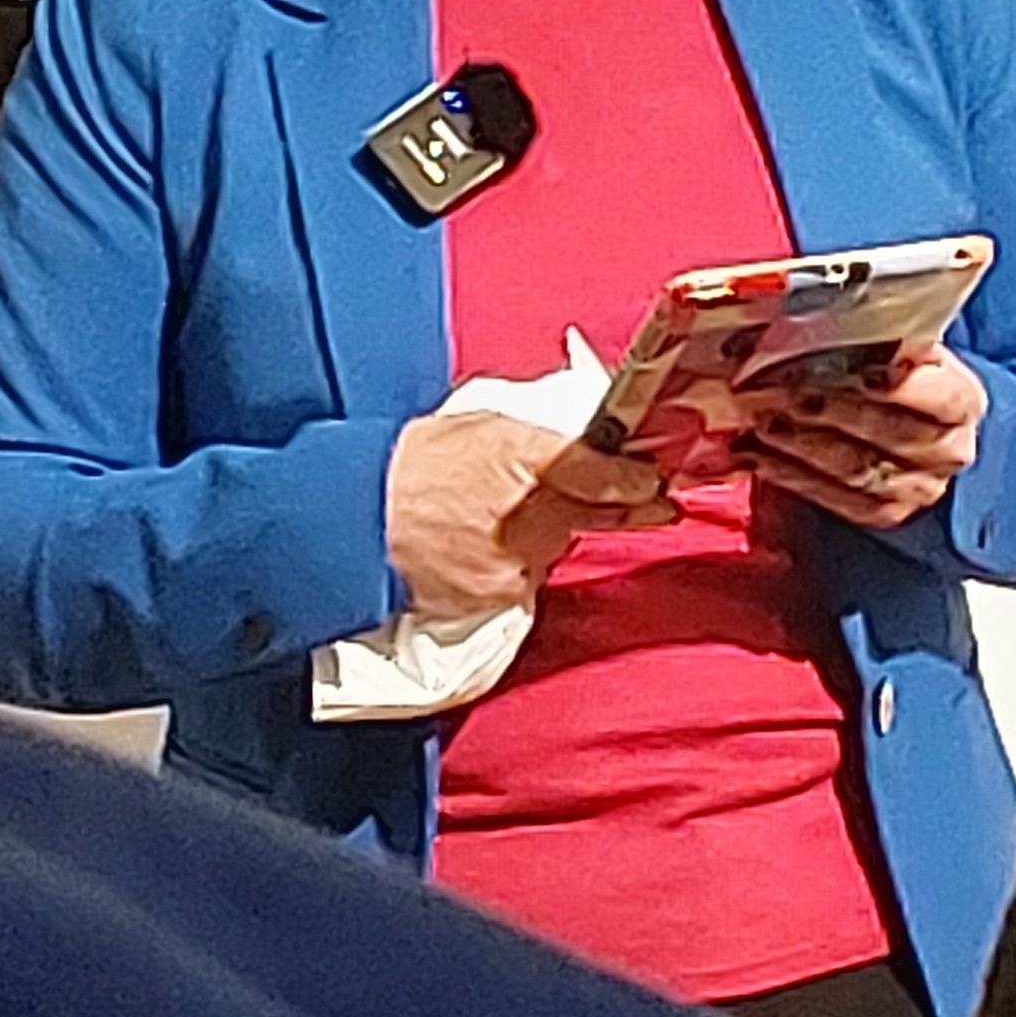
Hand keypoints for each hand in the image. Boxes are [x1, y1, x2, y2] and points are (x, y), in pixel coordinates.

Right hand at [384, 407, 666, 620]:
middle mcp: (517, 507)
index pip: (588, 465)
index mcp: (510, 451)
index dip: (628, 478)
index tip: (653, 480)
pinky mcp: (496, 593)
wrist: (357, 516)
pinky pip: (528, 576)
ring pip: (558, 545)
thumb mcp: (479, 423)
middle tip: (658, 504)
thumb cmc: (416, 462)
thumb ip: (535, 435)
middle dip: (629, 508)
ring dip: (556, 534)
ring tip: (516, 517)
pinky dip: (521, 563)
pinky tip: (492, 546)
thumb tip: (586, 441)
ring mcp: (509, 556)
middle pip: (590, 511)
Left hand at [738, 347, 985, 532]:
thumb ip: (876, 338)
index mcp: (962, 400)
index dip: (897, 383)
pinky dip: (789, 473)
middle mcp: (948, 450)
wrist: (909, 424)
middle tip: (777, 384)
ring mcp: (917, 488)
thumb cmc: (896, 373)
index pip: (937, 394)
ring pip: (855, 467)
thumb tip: (819, 315)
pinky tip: (757, 452)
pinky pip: (833, 498)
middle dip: (827, 406)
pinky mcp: (883, 512)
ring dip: (799, 441)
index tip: (855, 367)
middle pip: (888, 431)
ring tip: (760, 415)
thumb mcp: (900, 347)